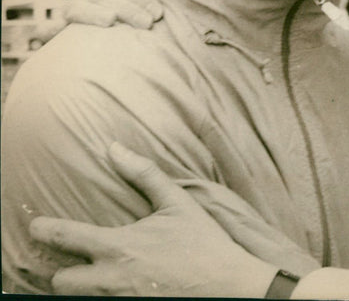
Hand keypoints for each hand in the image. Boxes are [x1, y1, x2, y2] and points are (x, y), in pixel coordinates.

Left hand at [29, 143, 274, 296]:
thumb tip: (115, 147)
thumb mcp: (177, 202)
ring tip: (95, 278)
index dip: (44, 230)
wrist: (227, 286)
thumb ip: (144, 174)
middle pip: (60, 283)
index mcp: (118, 247)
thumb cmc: (203, 243)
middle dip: (64, 273)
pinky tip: (117, 289)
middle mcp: (109, 279)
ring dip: (81, 290)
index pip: (65, 238)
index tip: (36, 226)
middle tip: (77, 264)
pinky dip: (101, 299)